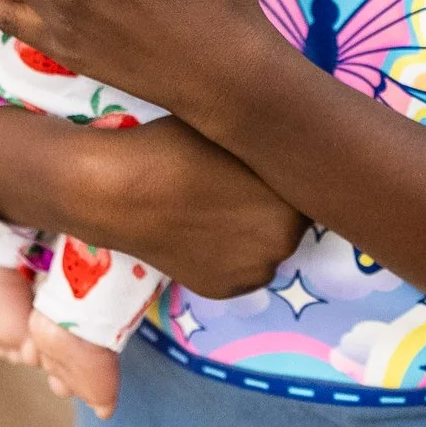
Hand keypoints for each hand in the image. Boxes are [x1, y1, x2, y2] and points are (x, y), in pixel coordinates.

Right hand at [58, 117, 305, 297]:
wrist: (123, 190)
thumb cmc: (176, 147)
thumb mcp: (238, 135)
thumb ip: (268, 153)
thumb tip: (283, 156)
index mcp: (295, 198)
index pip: (302, 188)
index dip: (279, 177)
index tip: (257, 167)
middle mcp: (285, 241)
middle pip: (287, 222)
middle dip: (268, 207)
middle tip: (233, 187)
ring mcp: (254, 272)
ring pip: (262, 249)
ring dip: (249, 235)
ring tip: (212, 210)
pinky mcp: (223, 291)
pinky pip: (236, 271)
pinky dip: (224, 257)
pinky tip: (199, 233)